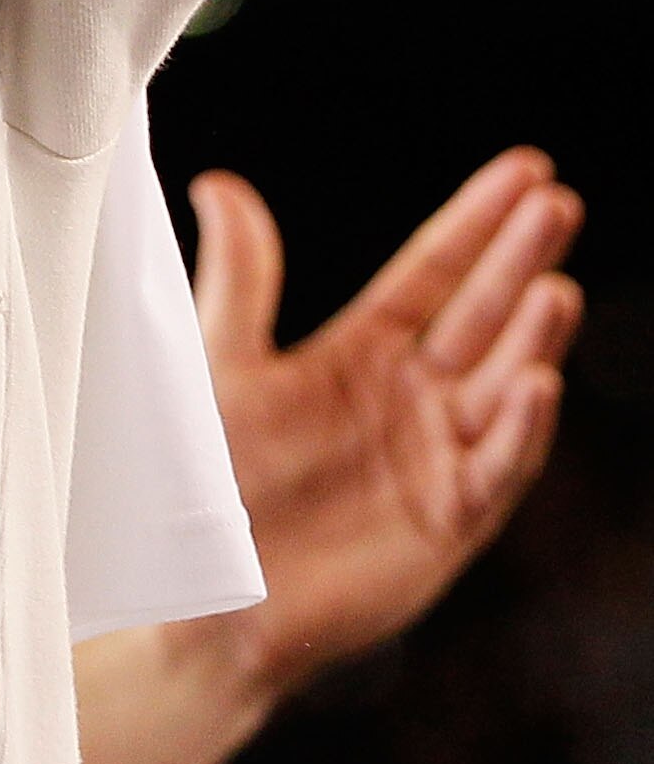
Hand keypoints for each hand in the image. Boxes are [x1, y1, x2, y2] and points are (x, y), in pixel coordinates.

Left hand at [195, 146, 582, 690]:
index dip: (478, 222)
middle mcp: (412, 398)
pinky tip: (536, 382)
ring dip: (532, 337)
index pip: (434, 272)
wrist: (207, 594)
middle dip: (520, 259)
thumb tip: (221, 184)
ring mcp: (436, 457)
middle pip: (481, 314)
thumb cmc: (210, 481)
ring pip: (502, 384)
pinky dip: (520, 427)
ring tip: (554, 288)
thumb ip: (239, 279)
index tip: (527, 168)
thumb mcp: (223, 362)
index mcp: (363, 352)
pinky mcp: (447, 520)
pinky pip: (495, 468)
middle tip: (556, 203)